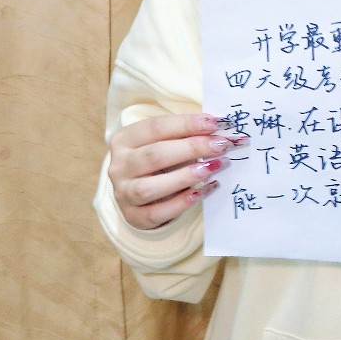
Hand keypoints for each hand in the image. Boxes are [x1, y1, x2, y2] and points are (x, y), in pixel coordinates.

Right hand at [107, 113, 245, 229]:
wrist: (142, 194)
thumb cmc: (160, 161)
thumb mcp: (167, 142)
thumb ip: (187, 136)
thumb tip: (220, 132)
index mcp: (125, 139)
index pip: (155, 127)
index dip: (186, 124)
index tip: (215, 123)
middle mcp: (119, 166)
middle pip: (154, 155)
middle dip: (192, 148)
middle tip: (221, 145)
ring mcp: (123, 193)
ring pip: (149, 187)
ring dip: (184, 177)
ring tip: (212, 168)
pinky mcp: (133, 216)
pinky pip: (156, 213)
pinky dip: (180, 204)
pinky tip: (201, 192)